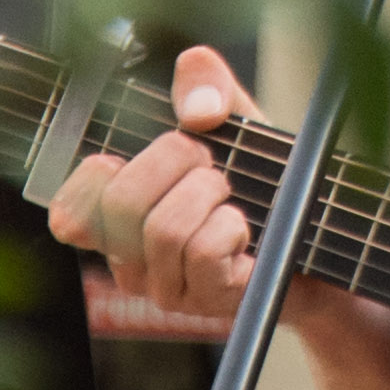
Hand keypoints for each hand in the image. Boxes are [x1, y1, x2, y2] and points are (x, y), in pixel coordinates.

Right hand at [46, 46, 265, 319]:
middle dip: (175, 160)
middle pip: (122, 204)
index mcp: (122, 220)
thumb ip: (206, 89)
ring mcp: (168, 289)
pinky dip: (231, 225)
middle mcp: (133, 261)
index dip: (93, 177)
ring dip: (210, 194)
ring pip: (166, 229)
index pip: (69, 213)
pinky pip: (203, 254)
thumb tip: (196, 87)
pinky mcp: (207, 302)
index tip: (140, 153)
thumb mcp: (235, 123)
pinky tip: (244, 229)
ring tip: (231, 195)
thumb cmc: (264, 180)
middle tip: (208, 161)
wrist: (320, 234)